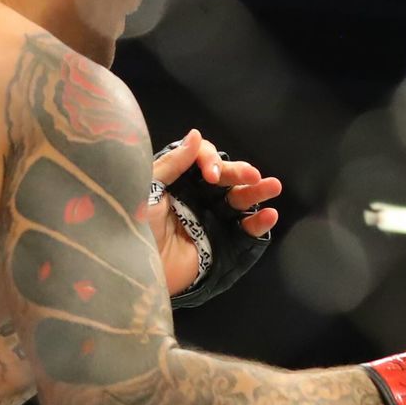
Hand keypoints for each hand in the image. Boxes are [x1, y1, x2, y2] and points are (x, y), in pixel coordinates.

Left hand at [147, 130, 280, 303]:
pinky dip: (259, 223)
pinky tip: (270, 215)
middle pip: (225, 177)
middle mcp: (196, 197)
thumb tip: (196, 135)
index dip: (210, 160)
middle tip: (252, 175)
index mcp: (176, 181)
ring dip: (257, 191)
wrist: (134, 269)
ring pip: (240, 200)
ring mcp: (210, 221)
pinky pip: (245, 232)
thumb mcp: (146, 189)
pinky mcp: (222, 245)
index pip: (201, 159)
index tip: (210, 174)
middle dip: (239, 172)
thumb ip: (171, 164)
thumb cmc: (132, 226)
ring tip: (273, 186)